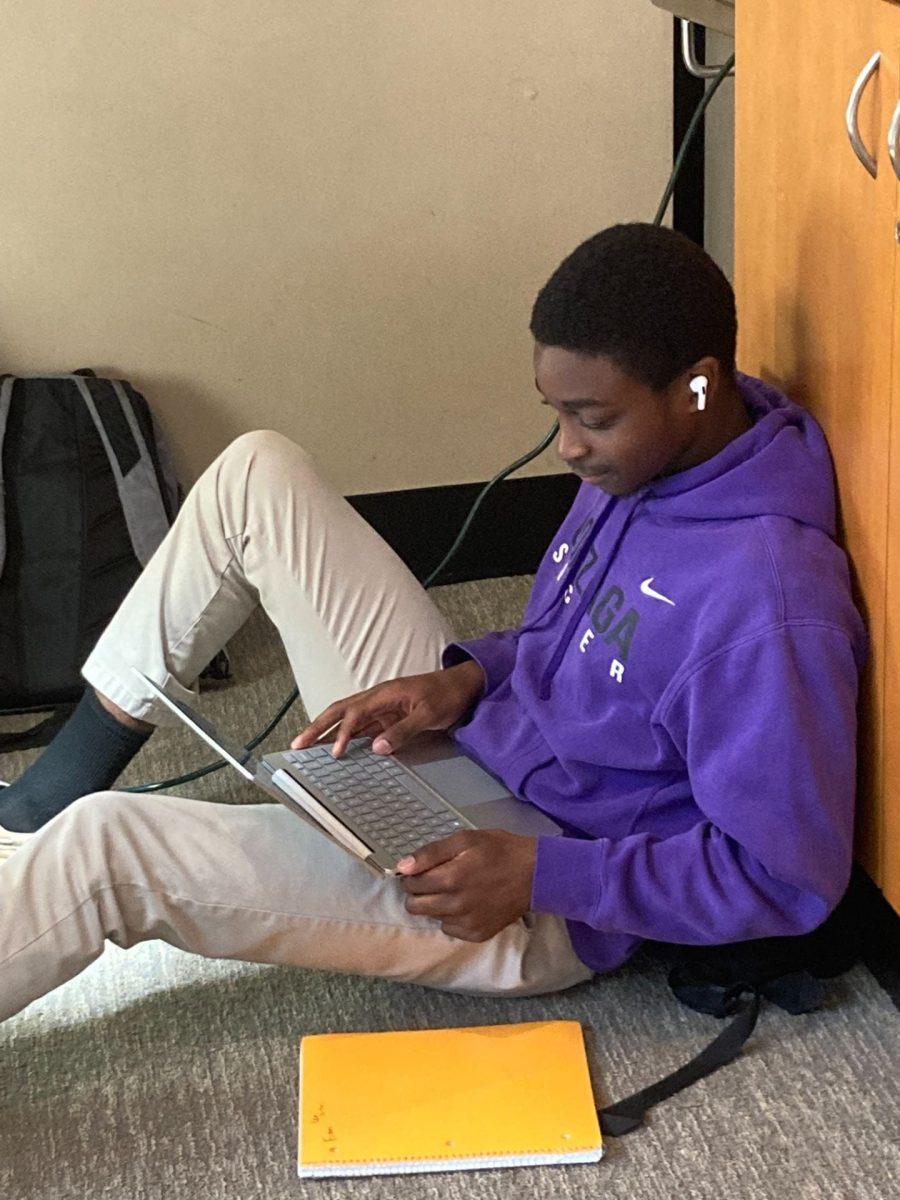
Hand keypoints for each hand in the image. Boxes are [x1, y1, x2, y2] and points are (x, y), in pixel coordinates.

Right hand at [291, 660, 485, 756]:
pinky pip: (360, 726)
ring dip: (326, 731)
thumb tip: (376, 747)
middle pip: (339, 711)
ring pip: (346, 718)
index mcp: (385, 694)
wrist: (463, 686)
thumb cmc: (446, 696)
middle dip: (317, 727)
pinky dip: (345, 735)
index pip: (354, 713)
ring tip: (306, 747)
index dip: (342, 733)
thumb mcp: (429, 714)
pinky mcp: (387, 716)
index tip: (335, 753)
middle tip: (297, 744)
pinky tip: (336, 748)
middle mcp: (377, 699)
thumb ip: (403, 730)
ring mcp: (381, 707)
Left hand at [396, 829, 537, 941]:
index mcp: (450, 879)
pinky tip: (467, 903)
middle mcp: (455, 905)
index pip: (411, 885)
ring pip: (432, 917)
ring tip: (456, 890)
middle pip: (415, 907)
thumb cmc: (499, 851)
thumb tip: (403, 866)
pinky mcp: (477, 934)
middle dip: (419, 893)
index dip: (413, 876)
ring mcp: (467, 923)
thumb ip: (431, 853)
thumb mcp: (465, 840)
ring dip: (437, 905)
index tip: (422, 870)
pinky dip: (453, 917)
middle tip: (436, 880)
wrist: (535, 875)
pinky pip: (450, 929)